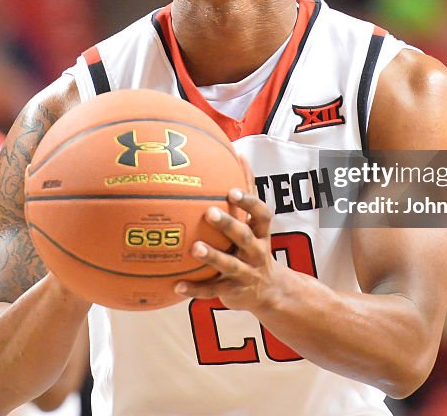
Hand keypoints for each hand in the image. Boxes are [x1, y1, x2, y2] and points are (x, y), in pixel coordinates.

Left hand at [174, 188, 288, 311]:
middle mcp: (256, 253)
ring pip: (229, 264)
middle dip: (228, 225)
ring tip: (195, 248)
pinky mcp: (233, 291)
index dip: (249, 203)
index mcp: (261, 234)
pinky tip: (176, 285)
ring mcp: (245, 273)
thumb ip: (248, 193)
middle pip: (244, 237)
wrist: (270, 291)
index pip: (261, 215)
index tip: (232, 191)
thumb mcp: (257, 224)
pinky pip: (213, 290)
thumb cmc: (255, 247)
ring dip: (213, 256)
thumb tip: (239, 156)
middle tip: (209, 212)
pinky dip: (195, 289)